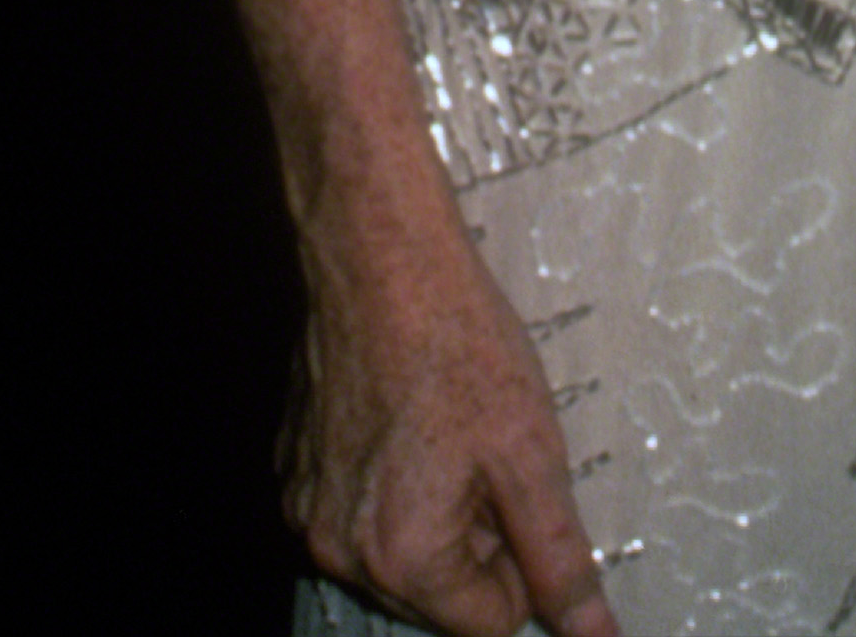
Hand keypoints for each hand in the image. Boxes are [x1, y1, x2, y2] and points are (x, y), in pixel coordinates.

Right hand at [286, 219, 618, 636]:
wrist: (380, 256)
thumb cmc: (458, 343)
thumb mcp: (531, 454)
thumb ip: (560, 559)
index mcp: (402, 560)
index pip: (491, 621)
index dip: (524, 557)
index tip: (520, 484)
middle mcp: (339, 553)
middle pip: (440, 593)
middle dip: (477, 534)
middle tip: (488, 447)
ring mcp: (308, 512)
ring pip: (401, 551)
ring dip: (435, 508)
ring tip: (450, 425)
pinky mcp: (295, 472)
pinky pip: (362, 511)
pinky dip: (393, 482)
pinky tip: (413, 414)